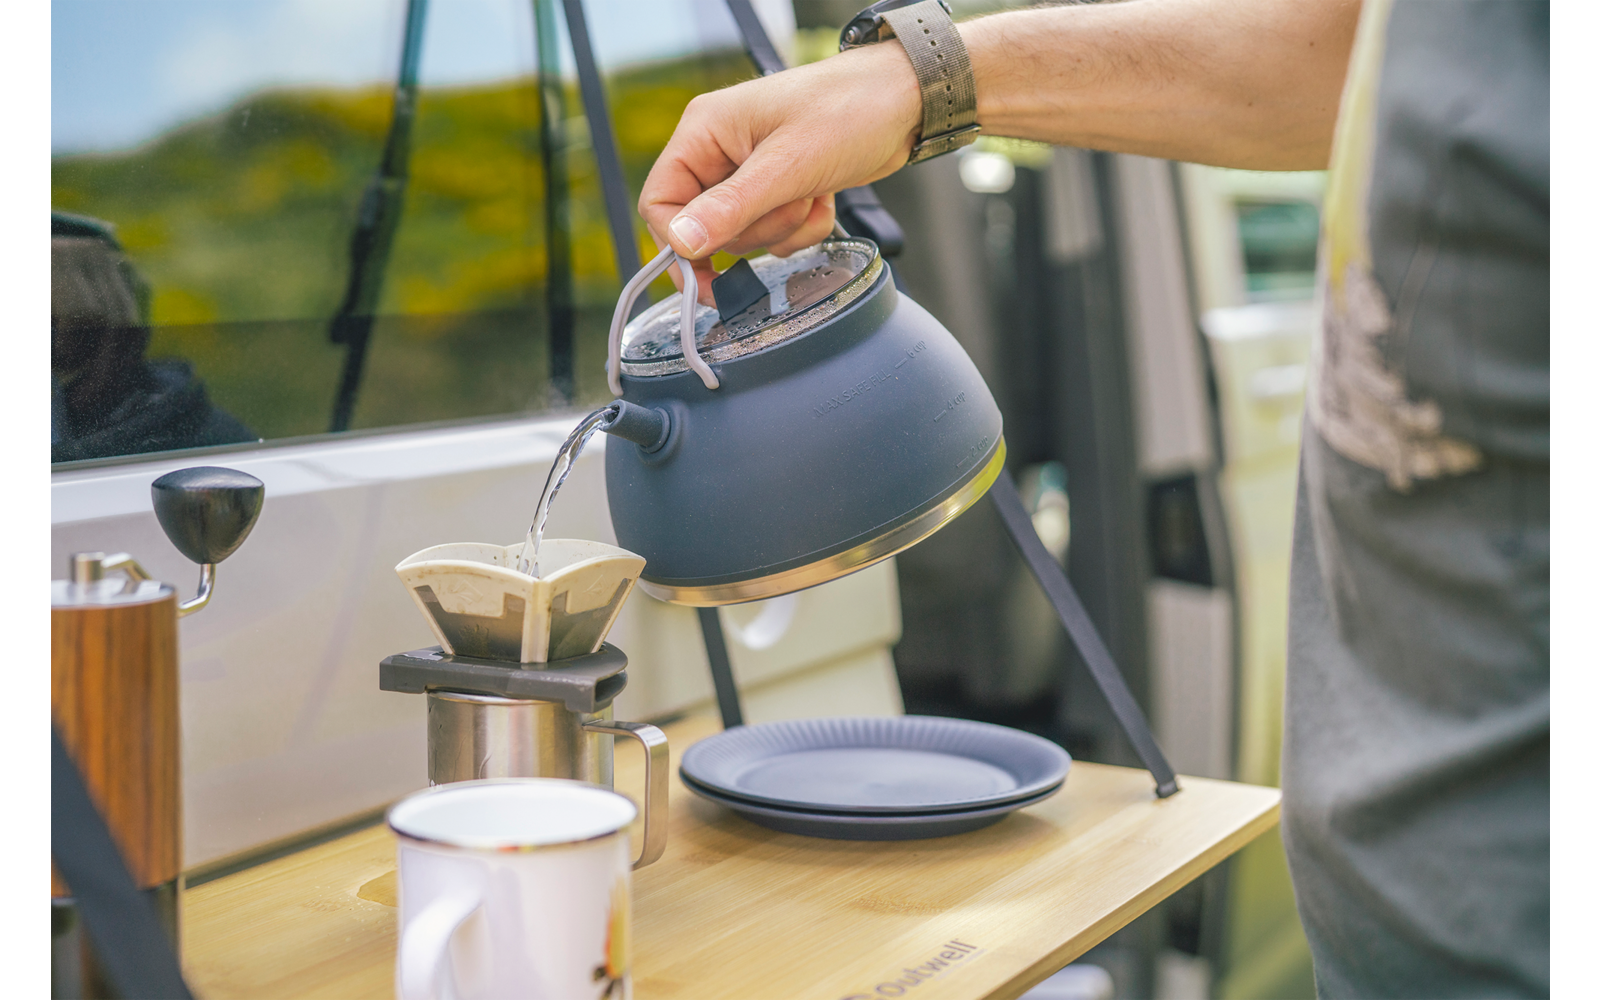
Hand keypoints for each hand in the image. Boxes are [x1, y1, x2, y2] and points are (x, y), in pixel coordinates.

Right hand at [638, 42, 922, 297]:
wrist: (905, 102)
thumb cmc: (849, 110)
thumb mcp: (788, 164)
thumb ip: (732, 207)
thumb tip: (682, 242)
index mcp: (705, 132)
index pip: (661, 202)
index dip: (680, 244)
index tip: (706, 278)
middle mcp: (720, 151)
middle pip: (707, 227)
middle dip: (755, 229)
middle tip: (790, 201)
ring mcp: (750, 172)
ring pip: (745, 236)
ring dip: (784, 228)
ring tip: (812, 191)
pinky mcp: (780, 190)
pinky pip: (776, 234)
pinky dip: (804, 226)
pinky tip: (823, 197)